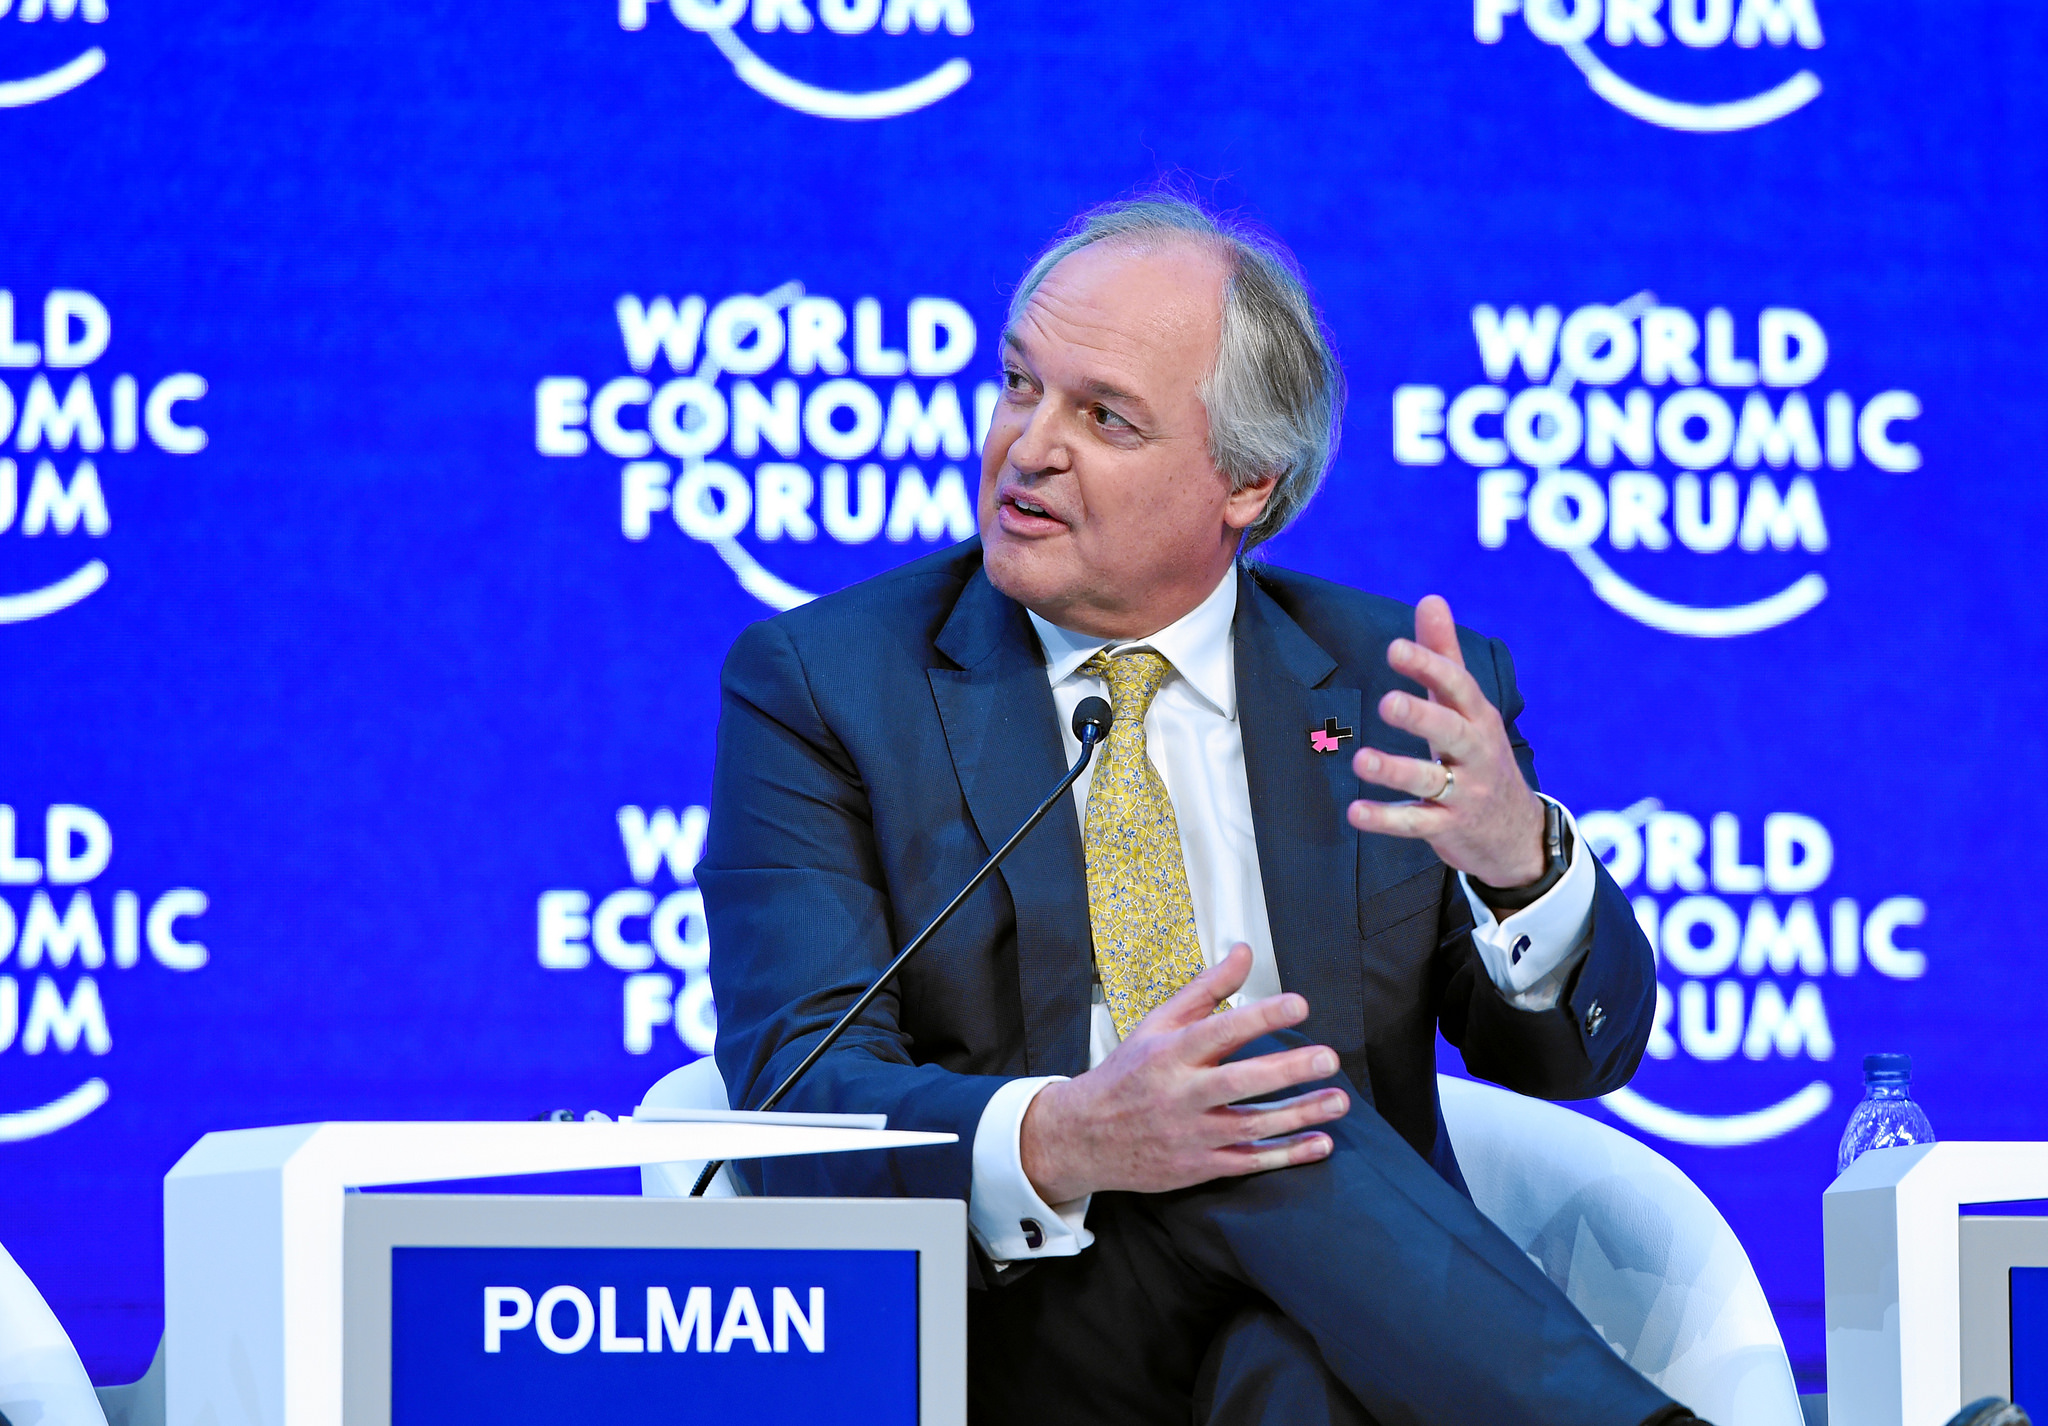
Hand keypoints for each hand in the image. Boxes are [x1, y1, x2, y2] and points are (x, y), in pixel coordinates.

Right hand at [1018, 944, 1348, 1204]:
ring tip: (1339, 1101)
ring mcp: (1191, 1134)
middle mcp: (1180, 1094)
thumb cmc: (1127, 1074)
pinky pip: (1250, 1160)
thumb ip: (1206, 990)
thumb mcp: (1157, 1024)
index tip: (1298, 1004)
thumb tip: (1244, 952)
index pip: (1220, 1031)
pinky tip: (1321, 1142)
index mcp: (1170, 1053)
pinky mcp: (1199, 1166)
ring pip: (1252, 1126)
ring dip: (1300, 1114)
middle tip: (1329, 1058)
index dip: (1261, 1017)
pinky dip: (1287, 1154)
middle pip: (1240, 1082)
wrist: (1083, 1137)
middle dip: (1288, 1071)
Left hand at [1347, 594, 1545, 888]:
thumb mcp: (1467, 706)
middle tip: (1386, 702)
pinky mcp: (1447, 827)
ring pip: (1429, 780)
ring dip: (1395, 770)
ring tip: (1360, 761)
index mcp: (1476, 717)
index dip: (1429, 666)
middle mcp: (1474, 753)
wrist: (1516, 832)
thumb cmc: (1480, 755)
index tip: (1396, 648)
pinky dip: (1386, 819)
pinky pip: (1416, 824)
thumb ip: (1444, 655)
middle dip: (1421, 716)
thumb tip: (1430, 598)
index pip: (1457, 686)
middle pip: (1450, 731)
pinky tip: (1355, 812)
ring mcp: (1463, 792)